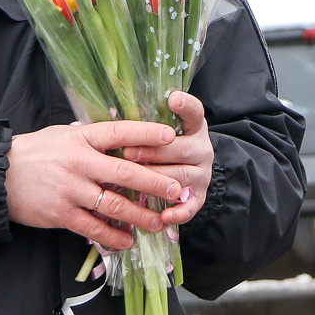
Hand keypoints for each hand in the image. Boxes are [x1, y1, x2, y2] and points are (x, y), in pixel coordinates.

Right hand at [5, 119, 181, 250]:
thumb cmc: (34, 153)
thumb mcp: (62, 135)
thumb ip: (92, 140)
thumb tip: (124, 139)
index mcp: (81, 139)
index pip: (119, 132)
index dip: (145, 133)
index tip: (170, 136)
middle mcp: (78, 163)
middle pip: (124, 173)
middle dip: (154, 182)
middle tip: (175, 189)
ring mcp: (70, 190)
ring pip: (113, 205)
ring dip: (140, 216)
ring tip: (159, 222)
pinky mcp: (61, 214)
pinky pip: (93, 228)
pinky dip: (113, 236)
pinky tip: (127, 240)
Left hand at [126, 91, 213, 226]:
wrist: (185, 174)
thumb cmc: (160, 150)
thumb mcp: (158, 133)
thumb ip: (146, 124)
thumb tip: (113, 110)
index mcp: (194, 128)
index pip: (194, 112)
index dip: (185, 105)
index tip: (172, 98)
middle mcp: (202, 149)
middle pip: (182, 149)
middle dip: (153, 151)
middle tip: (127, 153)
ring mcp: (202, 174)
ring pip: (181, 177)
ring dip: (157, 179)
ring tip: (135, 181)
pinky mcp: (199, 197)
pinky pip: (190, 206)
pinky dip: (178, 212)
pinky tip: (164, 216)